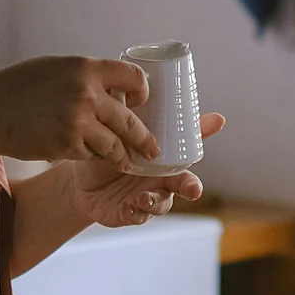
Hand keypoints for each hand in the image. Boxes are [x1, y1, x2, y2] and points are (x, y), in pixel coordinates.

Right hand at [0, 55, 154, 171]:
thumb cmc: (17, 87)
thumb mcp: (55, 68)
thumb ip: (85, 77)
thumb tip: (112, 89)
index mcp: (85, 68)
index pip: (133, 78)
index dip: (141, 91)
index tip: (139, 102)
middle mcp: (86, 94)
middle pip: (130, 121)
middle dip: (144, 139)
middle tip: (152, 149)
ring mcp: (78, 122)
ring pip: (114, 145)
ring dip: (121, 155)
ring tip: (126, 161)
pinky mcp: (67, 145)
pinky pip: (91, 154)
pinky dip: (91, 155)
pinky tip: (84, 152)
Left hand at [63, 113, 226, 225]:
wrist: (80, 179)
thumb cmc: (108, 149)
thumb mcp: (120, 127)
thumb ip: (135, 108)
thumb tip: (142, 79)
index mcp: (165, 158)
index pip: (188, 154)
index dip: (203, 141)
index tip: (213, 134)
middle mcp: (162, 178)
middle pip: (184, 183)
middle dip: (190, 186)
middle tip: (193, 189)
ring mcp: (148, 197)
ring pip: (162, 203)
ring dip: (157, 201)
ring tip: (144, 198)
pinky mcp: (131, 213)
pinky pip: (138, 216)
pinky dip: (137, 213)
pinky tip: (131, 207)